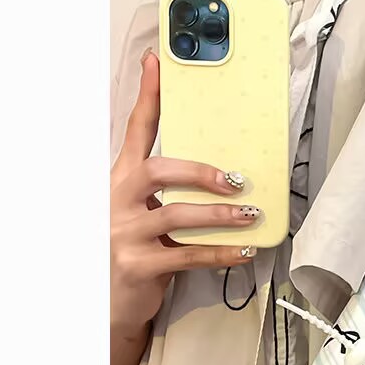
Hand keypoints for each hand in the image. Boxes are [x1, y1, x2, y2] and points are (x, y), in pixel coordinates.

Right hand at [110, 50, 259, 336]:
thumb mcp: (146, 215)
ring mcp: (125, 234)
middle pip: (158, 171)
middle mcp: (118, 201)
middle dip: (200, 172)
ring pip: (177, 214)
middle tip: (235, 181)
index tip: (158, 63)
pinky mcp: (139, 265)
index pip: (134, 131)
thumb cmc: (138, 250)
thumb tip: (224, 178)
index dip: (148, 97)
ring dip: (220, 216)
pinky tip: (245, 251)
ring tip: (251, 216)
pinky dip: (222, 252)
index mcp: (121, 180)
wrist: (113, 300)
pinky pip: (189, 255)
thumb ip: (170, 194)